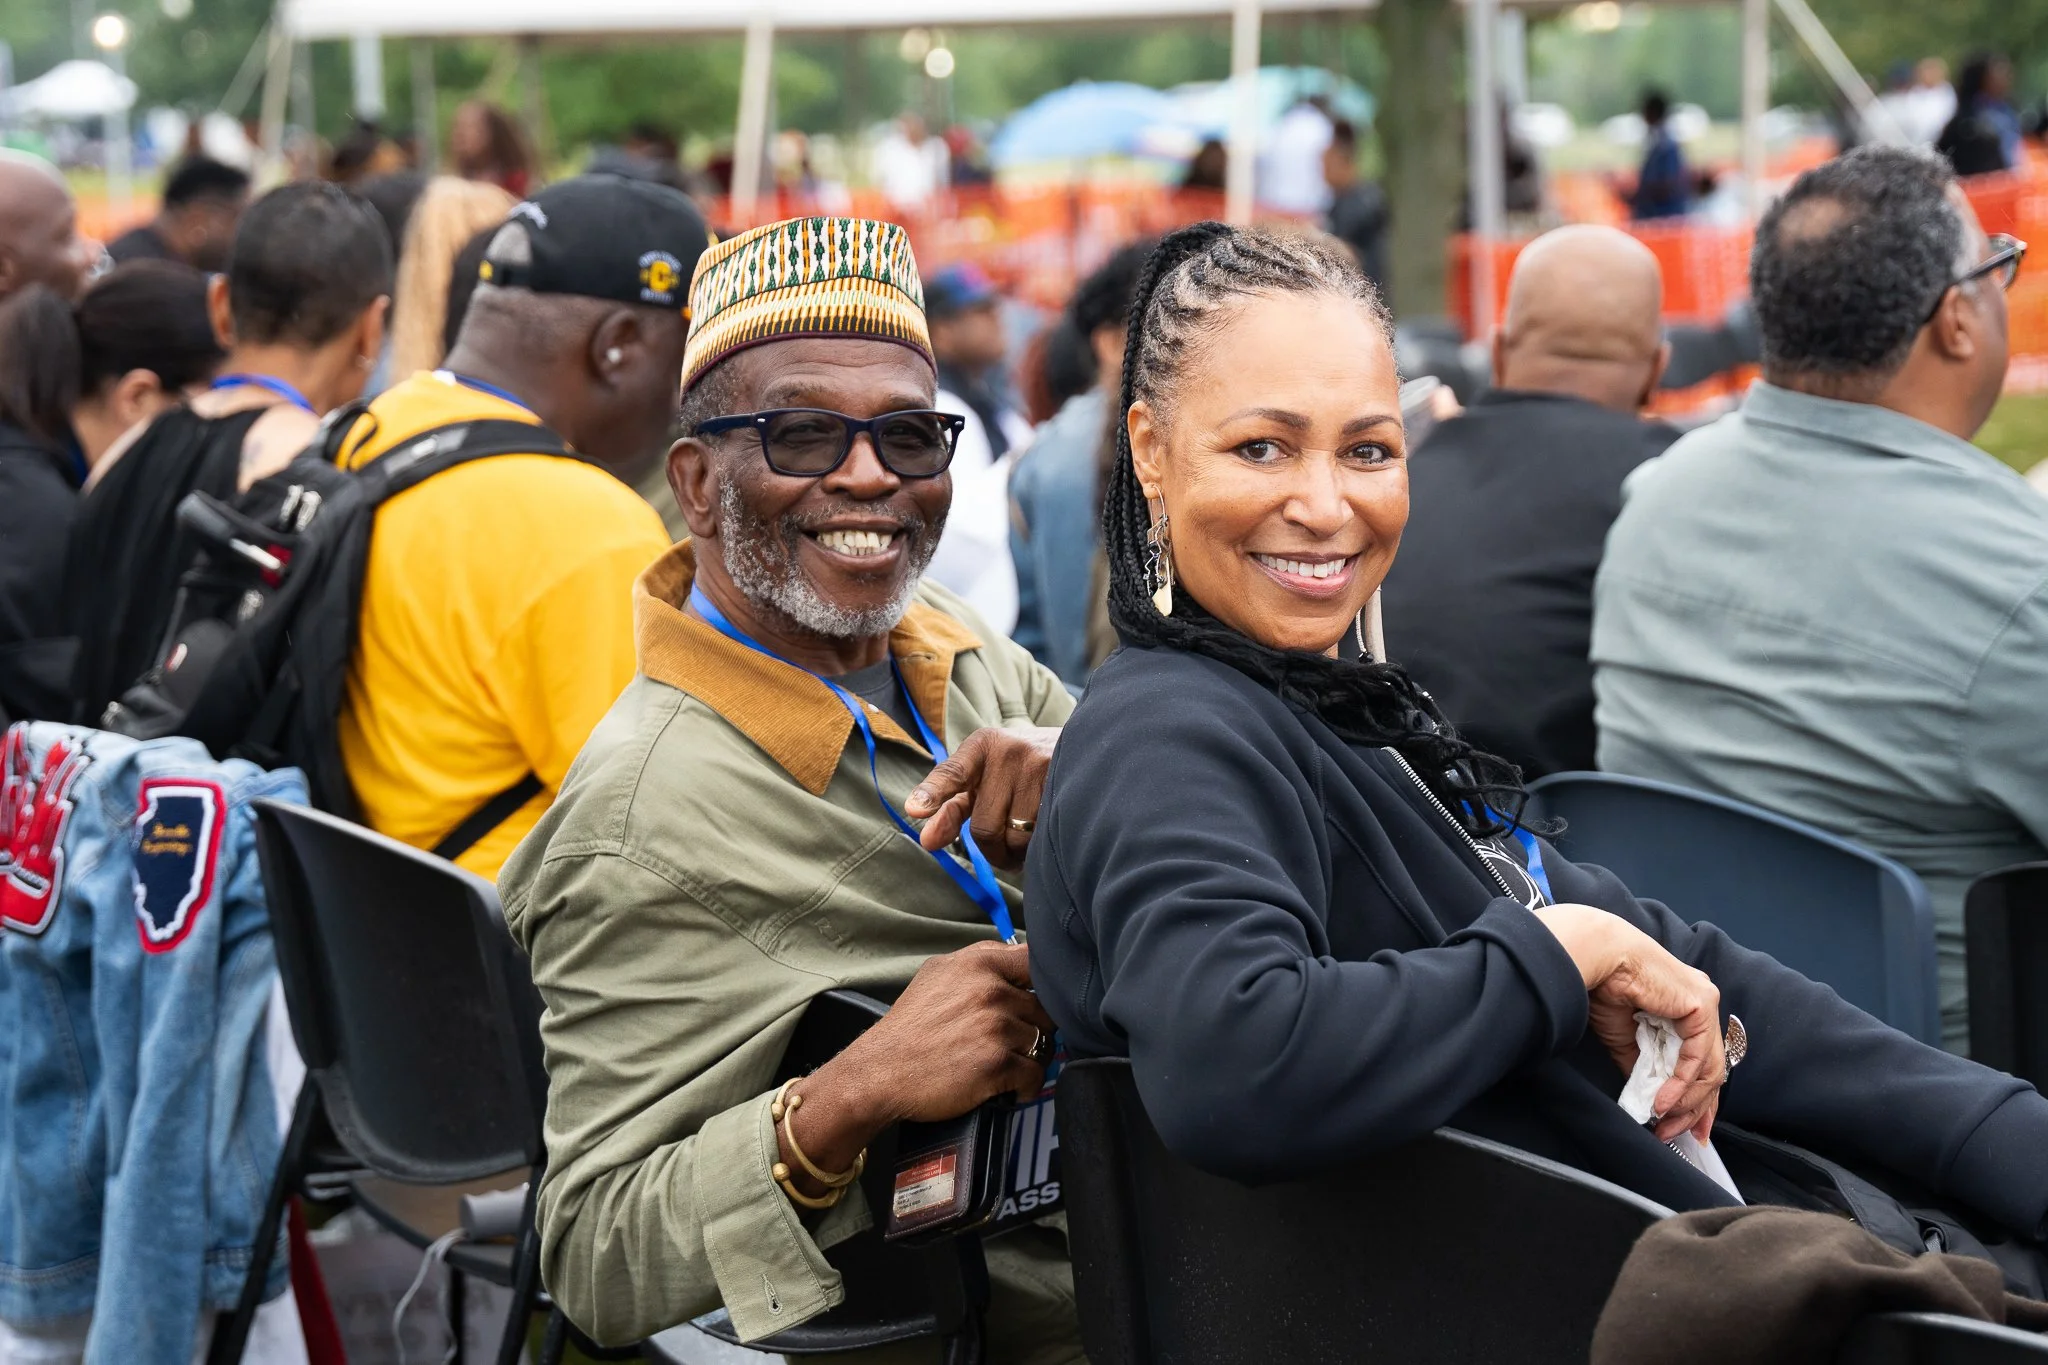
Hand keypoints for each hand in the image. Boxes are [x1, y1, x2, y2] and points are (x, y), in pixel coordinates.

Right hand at [774, 942, 1054, 1195]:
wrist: (880, 1071)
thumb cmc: (909, 1025)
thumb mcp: (937, 974)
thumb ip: (979, 961)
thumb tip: (1018, 956)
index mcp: (979, 963)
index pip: (1036, 960)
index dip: (1044, 982)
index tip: (1036, 999)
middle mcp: (991, 991)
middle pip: (1045, 1008)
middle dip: (1034, 1026)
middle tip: (1014, 1042)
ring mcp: (996, 1028)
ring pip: (1042, 1042)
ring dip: (1029, 1057)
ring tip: (1006, 1065)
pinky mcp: (997, 1064)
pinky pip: (1035, 1075)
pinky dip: (1026, 1086)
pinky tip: (1009, 1087)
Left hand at [903, 725, 1059, 868]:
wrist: (1079, 745)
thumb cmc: (1018, 771)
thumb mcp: (983, 779)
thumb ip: (952, 808)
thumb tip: (927, 842)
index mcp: (981, 746)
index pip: (952, 773)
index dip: (933, 793)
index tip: (914, 809)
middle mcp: (1009, 751)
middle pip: (985, 827)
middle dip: (993, 849)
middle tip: (1002, 848)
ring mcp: (1039, 765)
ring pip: (1017, 839)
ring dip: (1019, 853)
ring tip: (1026, 840)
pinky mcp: (1065, 783)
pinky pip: (1044, 837)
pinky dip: (1040, 848)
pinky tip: (1045, 835)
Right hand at [1533, 904, 1727, 1143]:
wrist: (1598, 958)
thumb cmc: (1604, 987)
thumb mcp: (1625, 1039)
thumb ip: (1643, 1066)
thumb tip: (1650, 1099)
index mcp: (1687, 1007)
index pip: (1704, 1061)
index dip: (1697, 1098)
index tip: (1689, 1128)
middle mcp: (1702, 1005)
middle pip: (1713, 1069)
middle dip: (1696, 1108)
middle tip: (1679, 1135)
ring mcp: (1705, 1004)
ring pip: (1710, 1068)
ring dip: (1686, 1102)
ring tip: (1664, 1121)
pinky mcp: (1701, 1006)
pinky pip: (1698, 1058)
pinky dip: (1681, 1085)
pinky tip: (1663, 1102)